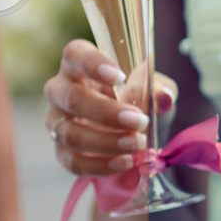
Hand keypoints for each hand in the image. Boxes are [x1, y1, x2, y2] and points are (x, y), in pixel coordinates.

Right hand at [43, 39, 177, 175]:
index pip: (75, 55)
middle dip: (108, 113)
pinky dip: (100, 165)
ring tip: (138, 144)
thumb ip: (160, 89)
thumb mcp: (155, 92)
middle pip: (72, 98)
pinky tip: (125, 162)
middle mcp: (61, 91)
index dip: (93, 64)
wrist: (135, 135)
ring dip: (106, 142)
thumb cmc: (139, 101)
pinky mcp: (62, 151)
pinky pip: (72, 161)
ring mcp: (57, 122)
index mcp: (80, 65)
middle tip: (139, 121)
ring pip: (70, 133)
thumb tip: (163, 96)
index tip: (119, 76)